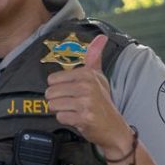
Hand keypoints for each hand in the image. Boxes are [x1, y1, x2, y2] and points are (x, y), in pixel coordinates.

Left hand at [45, 34, 134, 156]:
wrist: (114, 128)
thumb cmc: (102, 102)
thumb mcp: (99, 77)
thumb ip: (94, 57)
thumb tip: (101, 36)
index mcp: (88, 74)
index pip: (52, 79)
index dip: (59, 88)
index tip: (72, 92)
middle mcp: (87, 86)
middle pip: (50, 92)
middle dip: (58, 101)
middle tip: (72, 103)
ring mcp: (86, 102)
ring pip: (53, 105)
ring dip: (61, 111)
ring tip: (75, 111)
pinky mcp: (84, 117)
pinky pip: (60, 117)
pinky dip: (66, 120)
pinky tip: (78, 119)